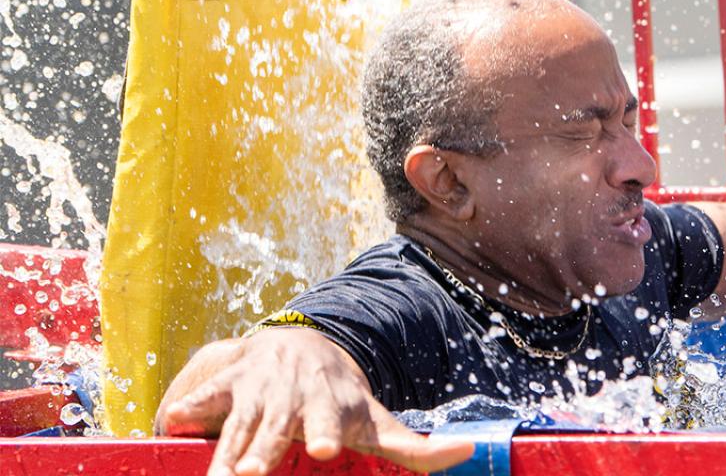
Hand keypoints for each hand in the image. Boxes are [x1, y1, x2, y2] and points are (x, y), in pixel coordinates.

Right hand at [155, 328, 473, 475]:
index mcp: (331, 406)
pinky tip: (170, 423)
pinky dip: (187, 409)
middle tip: (254, 473)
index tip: (325, 448)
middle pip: (275, 427)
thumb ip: (418, 447)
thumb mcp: (377, 419)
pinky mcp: (224, 383)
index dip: (327, 432)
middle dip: (263, 447)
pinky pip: (202, 399)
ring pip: (236, 423)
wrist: (303, 345)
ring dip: (224, 446)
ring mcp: (257, 389)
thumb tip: (472, 449)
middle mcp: (292, 397)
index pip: (330, 422)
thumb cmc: (341, 398)